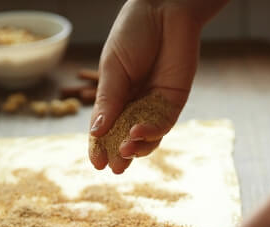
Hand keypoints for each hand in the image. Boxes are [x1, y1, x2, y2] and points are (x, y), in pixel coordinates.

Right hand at [89, 0, 224, 172]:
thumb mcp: (113, 69)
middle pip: (125, 136)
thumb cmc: (134, 33)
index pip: (106, 127)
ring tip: (125, 152)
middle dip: (119, 154)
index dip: (100, 145)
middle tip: (114, 168)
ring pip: (147, 136)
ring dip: (136, 147)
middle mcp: (134, 103)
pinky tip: (138, 133)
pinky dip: (151, 132)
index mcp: (115, 95)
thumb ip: (108, 101)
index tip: (96, 163)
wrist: (164, 10)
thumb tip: (95, 132)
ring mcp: (155, 104)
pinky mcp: (174, 101)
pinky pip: (163, 123)